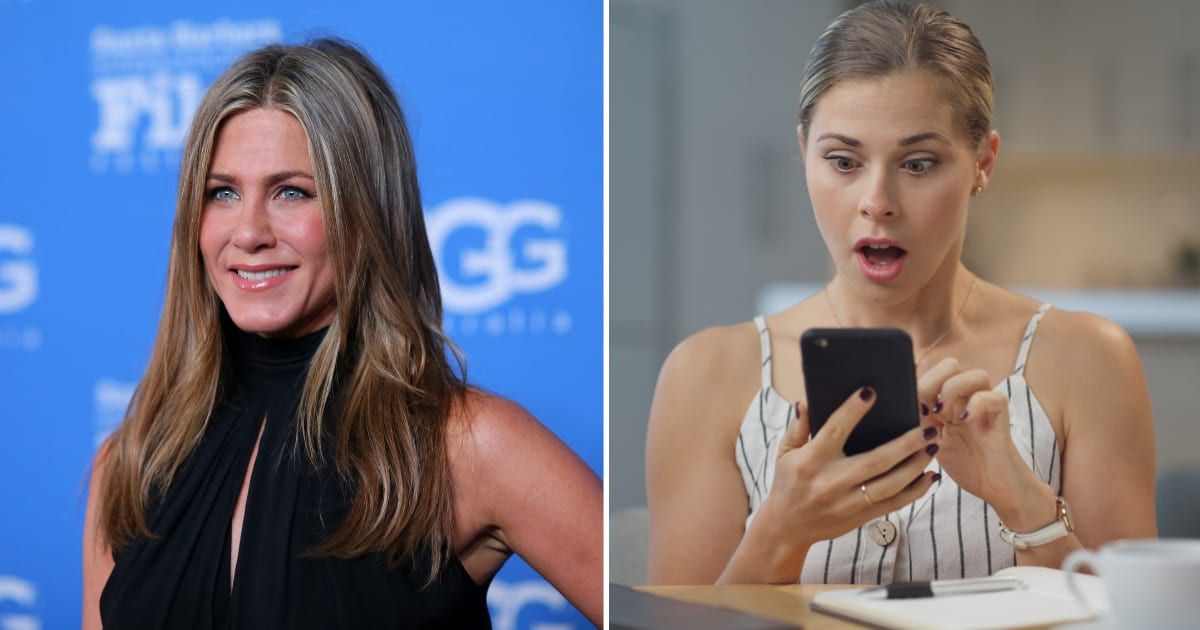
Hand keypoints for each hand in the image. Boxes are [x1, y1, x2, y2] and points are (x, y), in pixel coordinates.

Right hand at [755, 386, 940, 558]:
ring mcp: (849, 502)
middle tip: (927, 427)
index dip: (852, 410)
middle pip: (876, 461)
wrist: (788, 527)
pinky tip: (929, 476)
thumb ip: (798, 427)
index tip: (870, 392)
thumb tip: (807, 402)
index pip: (835, 430)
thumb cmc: (788, 483)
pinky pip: (895, 503)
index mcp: (812, 461)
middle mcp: (832, 482)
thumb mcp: (785, 453)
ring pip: (891, 484)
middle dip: (905, 444)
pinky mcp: (861, 517)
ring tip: (933, 446)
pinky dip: (915, 490)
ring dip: (916, 465)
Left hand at [917, 359, 1044, 518]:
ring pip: (975, 374)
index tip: (910, 406)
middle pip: (950, 365)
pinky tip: (964, 420)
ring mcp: (985, 404)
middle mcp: (966, 397)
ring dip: (956, 391)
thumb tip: (890, 409)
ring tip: (947, 417)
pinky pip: (993, 395)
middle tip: (930, 411)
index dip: (917, 382)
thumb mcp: (929, 442)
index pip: (930, 371)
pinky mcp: (1000, 415)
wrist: (994, 487)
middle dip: (935, 382)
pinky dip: (976, 404)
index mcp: (946, 399)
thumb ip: (915, 423)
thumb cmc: (962, 464)